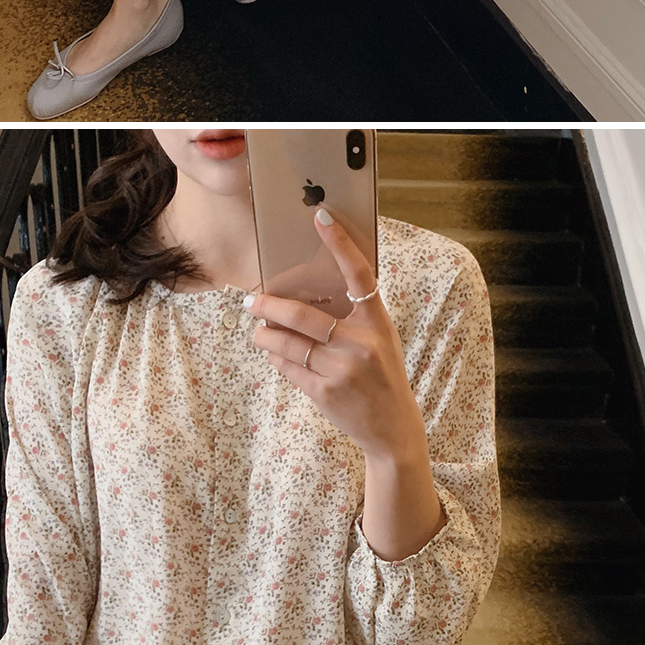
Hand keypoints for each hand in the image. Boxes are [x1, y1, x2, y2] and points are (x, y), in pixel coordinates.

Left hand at [250, 211, 405, 447]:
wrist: (392, 427)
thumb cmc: (383, 377)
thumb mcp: (380, 340)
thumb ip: (353, 317)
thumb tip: (306, 294)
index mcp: (377, 322)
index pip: (359, 274)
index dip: (339, 244)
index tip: (321, 216)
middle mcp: (360, 342)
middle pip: (301, 315)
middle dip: (269, 306)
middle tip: (252, 301)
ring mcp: (341, 369)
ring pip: (287, 343)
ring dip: (265, 335)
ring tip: (258, 330)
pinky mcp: (324, 392)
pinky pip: (288, 367)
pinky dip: (276, 358)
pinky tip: (273, 354)